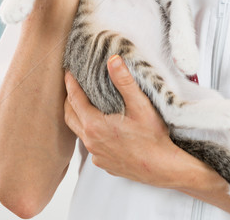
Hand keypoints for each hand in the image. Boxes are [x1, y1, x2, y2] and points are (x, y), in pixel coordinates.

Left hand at [64, 55, 184, 187]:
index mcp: (95, 125)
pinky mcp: (104, 162)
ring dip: (78, 116)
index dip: (71, 84)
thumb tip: (113, 60)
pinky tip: (100, 127)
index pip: (75, 99)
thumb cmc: (152, 137)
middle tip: (72, 86)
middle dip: (69, 99)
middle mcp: (91, 141)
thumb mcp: (140, 105)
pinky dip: (89, 132)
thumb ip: (124, 81)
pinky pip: (90, 144)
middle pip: (70, 116)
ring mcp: (96, 154)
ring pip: (79, 131)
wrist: (161, 167)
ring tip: (83, 103)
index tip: (68, 72)